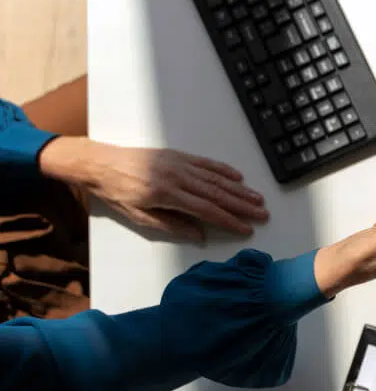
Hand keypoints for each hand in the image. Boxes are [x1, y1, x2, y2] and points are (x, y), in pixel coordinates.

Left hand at [39, 137, 267, 240]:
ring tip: (257, 198)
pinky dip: (223, 170)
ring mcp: (178, 164)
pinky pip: (205, 163)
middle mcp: (176, 177)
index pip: (206, 210)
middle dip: (242, 205)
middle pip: (217, 194)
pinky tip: (238, 177)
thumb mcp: (138, 216)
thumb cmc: (115, 192)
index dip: (229, 220)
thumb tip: (200, 235)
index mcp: (166, 194)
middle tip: (262, 214)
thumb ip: (170, 225)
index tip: (246, 229)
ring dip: (239, 189)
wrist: (98, 162)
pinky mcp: (177, 155)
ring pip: (215, 179)